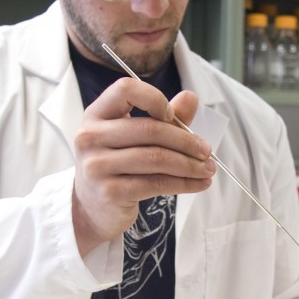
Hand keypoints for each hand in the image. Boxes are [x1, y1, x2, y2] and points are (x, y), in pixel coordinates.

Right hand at [71, 79, 214, 253]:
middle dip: (186, 141)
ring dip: (190, 165)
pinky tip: (199, 184)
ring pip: (156, 158)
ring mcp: (97, 165)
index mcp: (96, 114)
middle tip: (207, 151)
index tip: (173, 116)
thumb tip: (191, 96)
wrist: (92, 208)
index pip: (125, 90)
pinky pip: (156, 183)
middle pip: (150, 129)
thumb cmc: (118, 166)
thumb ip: (164, 117)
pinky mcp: (110, 191)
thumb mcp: (135, 138)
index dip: (154, 98)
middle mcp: (91, 137)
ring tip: (208, 169)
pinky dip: (184, 183)